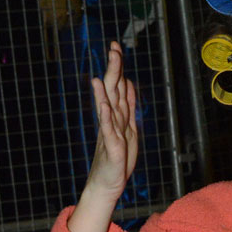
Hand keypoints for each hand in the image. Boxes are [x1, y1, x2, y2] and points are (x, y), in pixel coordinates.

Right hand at [86, 41, 137, 200]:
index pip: (118, 87)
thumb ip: (127, 106)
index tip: (116, 46)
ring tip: (105, 70)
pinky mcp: (111, 149)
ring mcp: (110, 134)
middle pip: (113, 91)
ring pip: (110, 106)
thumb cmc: (116, 158)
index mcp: (116, 116)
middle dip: (114, 69)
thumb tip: (127, 83)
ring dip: (108, 88)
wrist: (106, 185)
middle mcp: (112, 121)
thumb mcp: (127, 128)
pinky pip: (108, 131)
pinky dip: (106, 117)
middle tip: (113, 48)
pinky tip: (103, 104)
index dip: (118, 68)